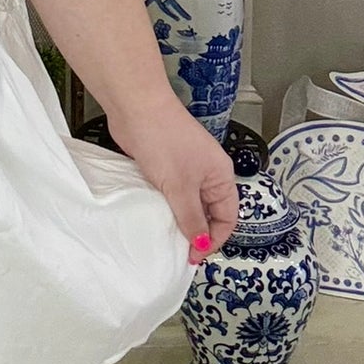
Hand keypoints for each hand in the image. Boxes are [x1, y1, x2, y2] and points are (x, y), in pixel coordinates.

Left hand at [107, 95, 238, 264]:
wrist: (135, 107)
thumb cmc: (164, 142)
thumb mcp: (180, 187)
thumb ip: (191, 218)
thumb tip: (202, 244)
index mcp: (221, 175)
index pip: (228, 216)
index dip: (214, 239)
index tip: (194, 256)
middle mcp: (207, 171)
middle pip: (209, 211)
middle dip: (197, 232)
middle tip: (179, 251)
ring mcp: (185, 166)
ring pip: (188, 202)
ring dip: (179, 219)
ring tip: (165, 238)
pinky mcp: (164, 162)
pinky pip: (171, 191)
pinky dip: (165, 205)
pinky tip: (154, 216)